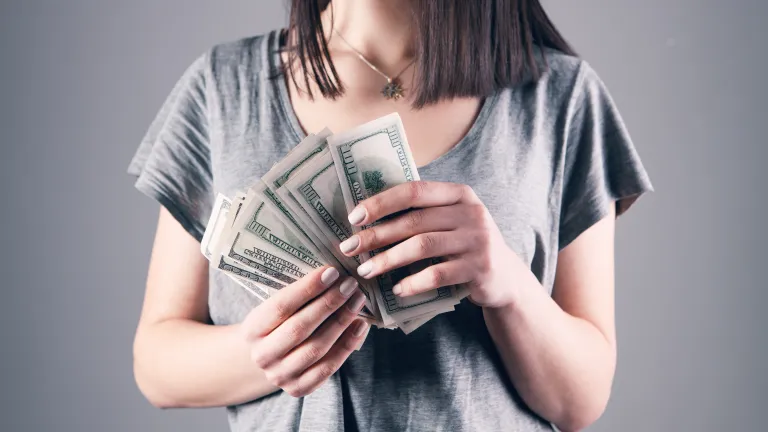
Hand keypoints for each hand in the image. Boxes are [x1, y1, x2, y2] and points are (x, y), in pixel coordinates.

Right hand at [240, 267, 368, 397]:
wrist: (267, 357)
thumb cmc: (276, 324)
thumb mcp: (274, 308)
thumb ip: (296, 295)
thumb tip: (332, 273)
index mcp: (251, 330)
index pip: (280, 306)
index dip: (308, 288)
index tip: (332, 272)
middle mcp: (262, 355)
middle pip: (300, 328)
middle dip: (329, 303)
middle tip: (350, 284)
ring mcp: (279, 375)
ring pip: (317, 348)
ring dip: (342, 322)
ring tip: (358, 301)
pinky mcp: (298, 388)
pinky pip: (328, 367)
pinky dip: (347, 345)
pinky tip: (360, 325)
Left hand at [339, 181, 525, 308]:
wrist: (505, 278)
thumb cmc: (464, 246)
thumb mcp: (451, 221)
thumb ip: (422, 213)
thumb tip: (365, 216)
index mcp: (459, 194)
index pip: (414, 190)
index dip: (381, 202)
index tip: (354, 217)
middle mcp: (471, 212)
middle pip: (413, 221)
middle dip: (376, 235)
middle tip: (349, 248)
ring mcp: (478, 240)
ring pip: (422, 247)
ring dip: (388, 260)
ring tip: (365, 271)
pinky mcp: (480, 268)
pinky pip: (438, 274)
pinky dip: (413, 282)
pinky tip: (396, 290)